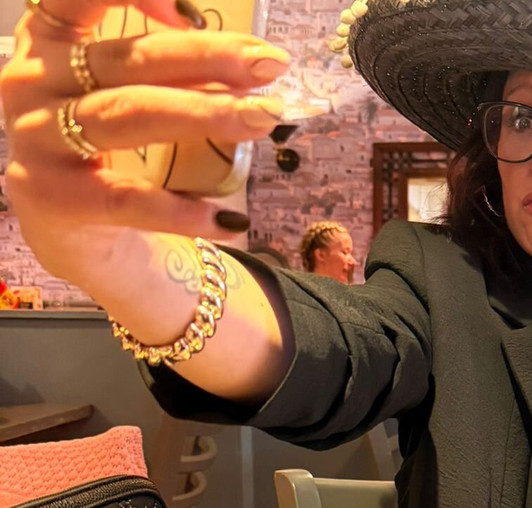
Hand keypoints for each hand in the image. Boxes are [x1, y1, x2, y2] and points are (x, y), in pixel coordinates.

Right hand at [0, 0, 289, 277]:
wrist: (72, 234)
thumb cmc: (108, 152)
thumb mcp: (130, 98)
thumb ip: (174, 74)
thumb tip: (250, 65)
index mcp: (49, 41)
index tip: (192, 12)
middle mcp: (33, 81)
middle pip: (129, 59)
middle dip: (208, 57)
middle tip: (271, 64)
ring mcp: (37, 139)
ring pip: (129, 114)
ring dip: (204, 113)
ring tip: (263, 118)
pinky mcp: (53, 197)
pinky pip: (126, 198)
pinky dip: (182, 210)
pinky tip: (231, 220)